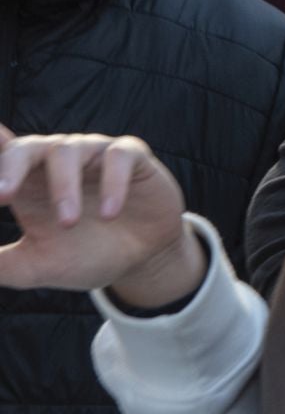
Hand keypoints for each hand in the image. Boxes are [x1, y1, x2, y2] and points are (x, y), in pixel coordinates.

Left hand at [0, 129, 205, 306]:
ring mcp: (93, 155)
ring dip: (63, 188)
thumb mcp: (35, 266)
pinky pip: (117, 156)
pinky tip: (110, 214)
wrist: (142, 260)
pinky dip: (112, 183)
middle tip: (2, 196)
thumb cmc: (84, 255)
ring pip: (67, 151)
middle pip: (24, 147)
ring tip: (69, 223)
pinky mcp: (132, 157)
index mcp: (25, 184)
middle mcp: (54, 163)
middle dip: (9, 167)